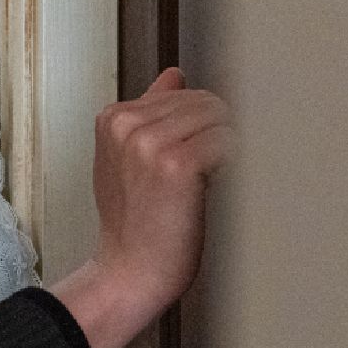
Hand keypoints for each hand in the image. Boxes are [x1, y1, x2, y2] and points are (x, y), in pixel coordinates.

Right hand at [50, 68, 234, 347]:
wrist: (129, 272)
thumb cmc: (134, 224)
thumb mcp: (129, 160)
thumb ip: (151, 114)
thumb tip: (174, 76)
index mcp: (113, 117)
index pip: (185, 94)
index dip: (205, 126)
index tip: (206, 154)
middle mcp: (127, 123)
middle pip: (206, 101)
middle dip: (221, 132)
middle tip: (214, 172)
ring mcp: (149, 141)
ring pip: (221, 119)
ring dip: (230, 148)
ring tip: (214, 181)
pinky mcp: (176, 164)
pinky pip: (228, 143)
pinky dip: (234, 165)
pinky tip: (219, 187)